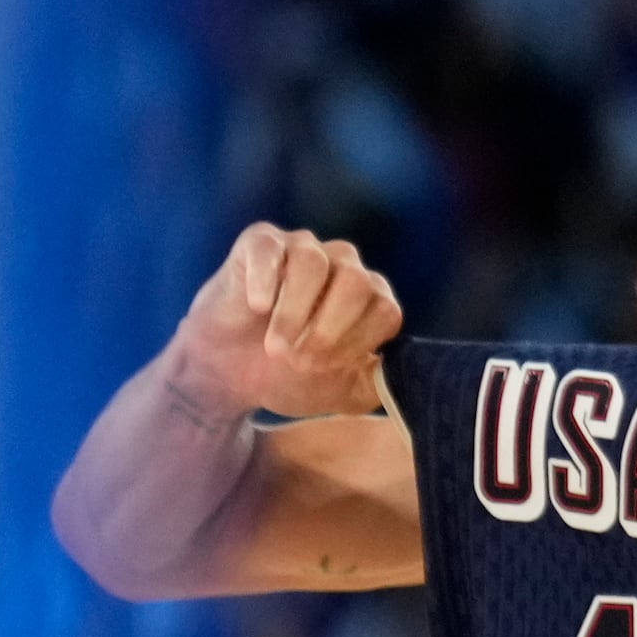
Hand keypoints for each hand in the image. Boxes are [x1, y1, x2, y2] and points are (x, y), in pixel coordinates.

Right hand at [174, 223, 402, 416]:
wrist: (228, 374)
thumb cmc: (290, 376)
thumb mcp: (342, 392)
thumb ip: (378, 384)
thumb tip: (408, 375)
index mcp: (371, 298)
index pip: (385, 311)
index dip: (357, 343)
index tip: (326, 368)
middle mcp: (344, 266)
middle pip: (357, 283)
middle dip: (328, 330)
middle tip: (298, 360)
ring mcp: (303, 249)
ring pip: (314, 264)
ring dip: (294, 312)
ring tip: (275, 347)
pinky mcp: (260, 243)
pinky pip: (269, 249)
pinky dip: (265, 280)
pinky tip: (258, 307)